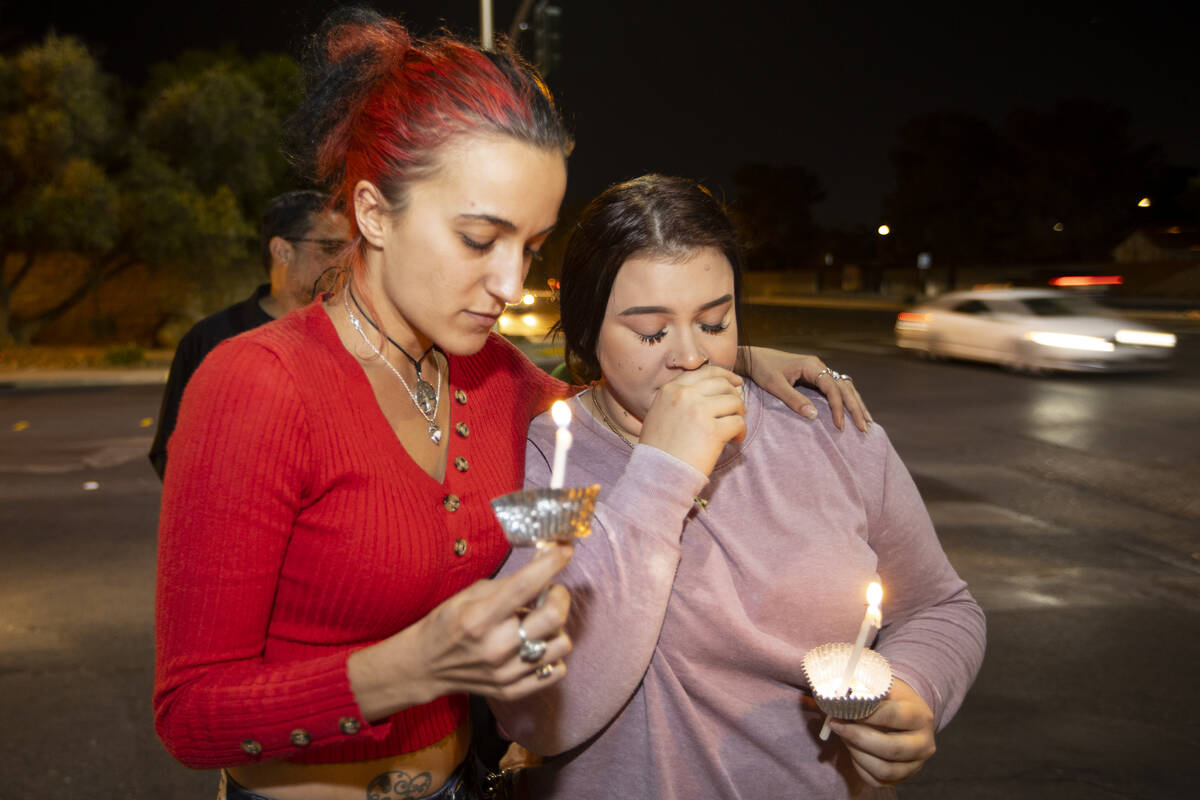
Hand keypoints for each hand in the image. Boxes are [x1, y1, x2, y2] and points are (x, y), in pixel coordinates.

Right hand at [348, 544, 573, 718]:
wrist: (426, 666)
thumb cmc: (448, 622)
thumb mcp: (470, 593)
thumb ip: (509, 583)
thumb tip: (546, 562)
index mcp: (479, 617)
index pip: (525, 586)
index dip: (551, 563)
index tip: (565, 548)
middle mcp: (495, 647)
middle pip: (553, 617)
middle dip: (560, 596)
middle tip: (551, 591)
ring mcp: (506, 673)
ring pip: (562, 644)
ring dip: (556, 627)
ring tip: (539, 622)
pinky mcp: (513, 690)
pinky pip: (556, 671)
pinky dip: (552, 654)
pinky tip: (537, 645)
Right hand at [637, 365, 746, 475]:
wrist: (657, 474)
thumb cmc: (658, 449)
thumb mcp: (659, 413)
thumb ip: (678, 399)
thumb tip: (708, 394)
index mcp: (670, 390)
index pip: (705, 372)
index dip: (725, 375)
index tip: (735, 382)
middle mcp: (684, 395)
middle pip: (722, 384)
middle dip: (735, 395)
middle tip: (739, 410)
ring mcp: (699, 411)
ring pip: (734, 401)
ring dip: (739, 414)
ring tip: (735, 428)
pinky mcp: (712, 431)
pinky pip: (738, 423)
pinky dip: (741, 431)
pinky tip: (735, 440)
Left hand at [738, 346, 871, 431]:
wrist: (754, 357)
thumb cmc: (763, 369)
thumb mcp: (775, 385)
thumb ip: (793, 399)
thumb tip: (814, 416)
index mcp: (812, 365)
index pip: (832, 388)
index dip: (838, 407)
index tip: (840, 426)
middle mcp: (819, 366)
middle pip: (845, 387)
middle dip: (855, 407)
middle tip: (864, 427)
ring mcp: (819, 371)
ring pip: (844, 387)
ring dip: (856, 403)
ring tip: (867, 421)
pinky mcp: (815, 377)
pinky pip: (837, 388)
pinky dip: (847, 400)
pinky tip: (853, 411)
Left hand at [828, 679, 935, 787]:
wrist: (905, 715)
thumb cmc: (890, 698)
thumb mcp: (883, 686)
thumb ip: (866, 689)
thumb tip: (840, 696)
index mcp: (921, 716)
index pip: (893, 716)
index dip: (865, 713)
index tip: (842, 708)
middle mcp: (924, 744)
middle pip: (891, 748)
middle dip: (857, 737)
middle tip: (836, 724)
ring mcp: (915, 765)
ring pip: (883, 769)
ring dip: (856, 752)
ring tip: (843, 735)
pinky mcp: (902, 778)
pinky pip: (876, 780)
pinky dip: (859, 765)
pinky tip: (852, 747)